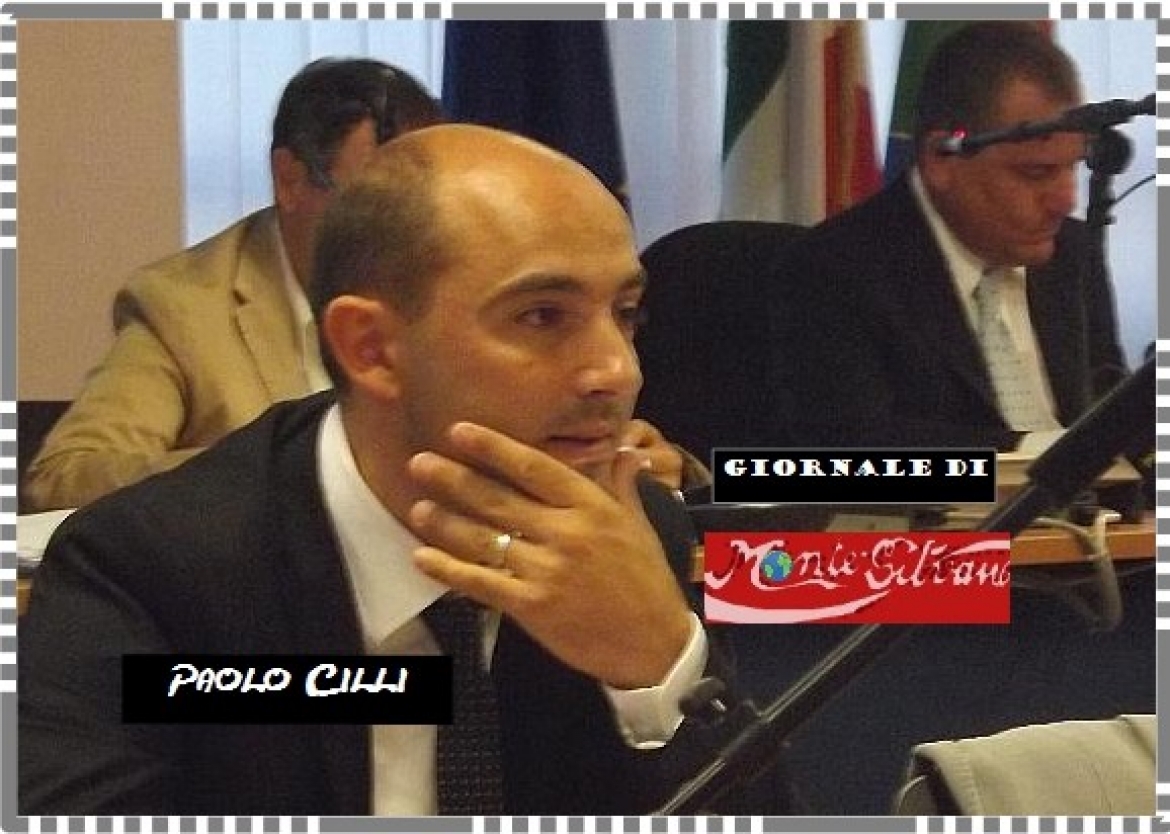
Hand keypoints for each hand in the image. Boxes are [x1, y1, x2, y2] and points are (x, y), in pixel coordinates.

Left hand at [407, 422, 693, 688]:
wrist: (654, 644)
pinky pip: (482, 582)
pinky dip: (449, 569)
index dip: (493, 447)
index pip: (533, 466)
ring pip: (484, 538)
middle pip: (498, 498)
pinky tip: (423, 557)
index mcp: (591, 506)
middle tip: (419, 463)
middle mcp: (566, 533)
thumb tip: (624, 449)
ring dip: (445, 522)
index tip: (460, 431)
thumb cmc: (646, 581)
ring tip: (416, 507)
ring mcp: (547, 570)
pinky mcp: (533, 606)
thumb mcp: (638, 525)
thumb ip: (621, 485)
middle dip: (453, 479)